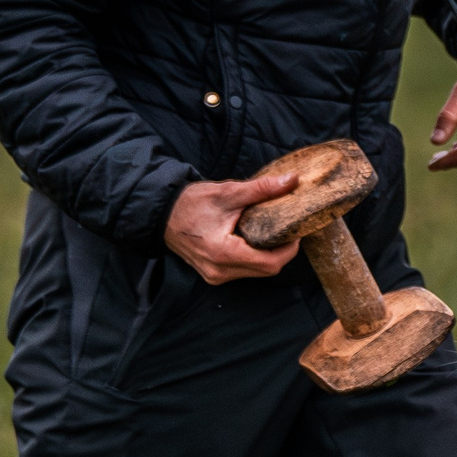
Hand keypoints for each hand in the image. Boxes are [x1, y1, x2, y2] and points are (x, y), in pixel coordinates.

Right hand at [165, 172, 301, 284]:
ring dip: (268, 256)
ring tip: (271, 233)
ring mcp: (216, 276)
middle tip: (286, 231)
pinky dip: (254, 258)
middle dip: (281, 252)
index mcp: (224, 253)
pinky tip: (253, 240)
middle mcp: (220, 271)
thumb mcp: (228, 192)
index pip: (270, 263)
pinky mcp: (213, 275)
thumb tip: (292, 180)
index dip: (289, 249)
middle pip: (266, 271)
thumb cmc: (191, 203)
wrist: (162, 213)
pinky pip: (243, 272)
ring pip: (256, 273)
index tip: (295, 231)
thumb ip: (262, 189)